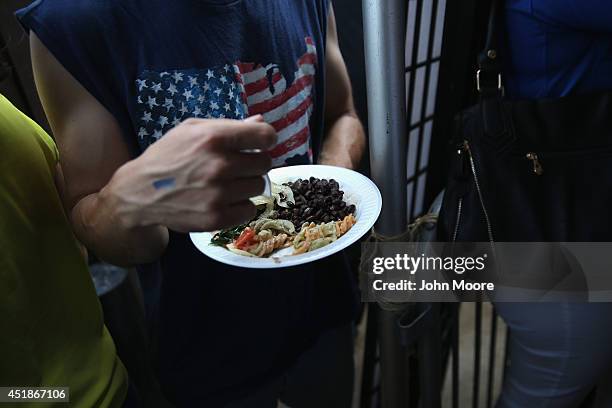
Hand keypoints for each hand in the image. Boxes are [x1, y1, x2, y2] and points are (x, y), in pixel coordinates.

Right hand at [102, 116, 275, 231]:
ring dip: (247, 184)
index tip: (260, 144)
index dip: (265, 139)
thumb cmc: (168, 156)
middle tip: (238, 165)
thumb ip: (228, 125)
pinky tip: (224, 199)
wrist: (141, 192)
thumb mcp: (191, 130)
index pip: (265, 135)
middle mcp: (219, 165)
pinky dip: (241, 205)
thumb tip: (260, 121)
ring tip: (227, 183)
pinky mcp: (217, 218)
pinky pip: (250, 209)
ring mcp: (218, 194)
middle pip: (265, 163)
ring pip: (259, 187)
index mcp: (214, 138)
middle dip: (255, 162)